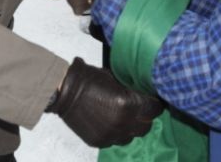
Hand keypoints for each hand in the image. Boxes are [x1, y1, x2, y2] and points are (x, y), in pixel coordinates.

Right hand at [48, 58, 162, 147]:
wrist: (65, 90)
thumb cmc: (91, 79)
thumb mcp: (117, 79)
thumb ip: (132, 90)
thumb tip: (144, 94)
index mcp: (129, 105)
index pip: (154, 110)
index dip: (155, 105)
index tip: (153, 101)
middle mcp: (122, 123)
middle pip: (145, 127)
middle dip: (145, 118)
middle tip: (140, 110)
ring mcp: (110, 135)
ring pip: (131, 137)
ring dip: (130, 128)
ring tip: (124, 118)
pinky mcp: (99, 141)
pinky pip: (115, 141)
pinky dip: (116, 133)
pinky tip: (110, 123)